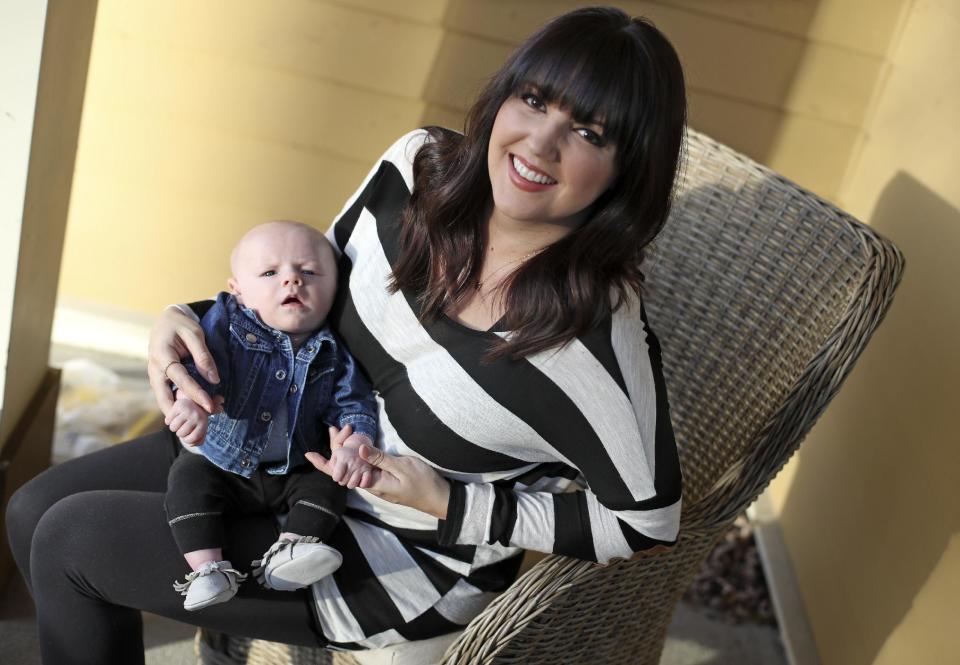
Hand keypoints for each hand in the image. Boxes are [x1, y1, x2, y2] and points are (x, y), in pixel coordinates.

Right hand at [148, 306, 220, 416]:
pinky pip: (168, 394)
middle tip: (200, 423)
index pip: (180, 379)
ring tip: (203, 416)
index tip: (209, 405)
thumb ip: (203, 356)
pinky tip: (196, 408)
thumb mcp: (195, 334)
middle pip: (164, 398)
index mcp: (162, 355)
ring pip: (164, 399)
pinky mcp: (160, 379)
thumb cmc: (181, 325)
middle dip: (181, 413)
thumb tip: (214, 380)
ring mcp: (155, 375)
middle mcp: (154, 369)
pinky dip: (179, 403)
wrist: (167, 320)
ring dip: (180, 410)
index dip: (195, 394)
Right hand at [164, 396, 208, 444]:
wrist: (190, 399)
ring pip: (173, 428)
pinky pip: (168, 420)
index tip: (188, 433)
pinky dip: (168, 420)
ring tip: (178, 420)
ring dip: (173, 426)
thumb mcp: (199, 428)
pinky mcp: (179, 405)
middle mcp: (197, 416)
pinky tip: (173, 416)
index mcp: (204, 422)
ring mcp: (188, 410)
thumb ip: (198, 439)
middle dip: (179, 432)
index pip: (191, 440)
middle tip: (183, 425)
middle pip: (180, 434)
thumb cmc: (194, 417)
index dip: (186, 440)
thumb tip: (193, 444)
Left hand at [306, 426, 450, 518]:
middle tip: (331, 429)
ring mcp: (379, 482)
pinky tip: (358, 444)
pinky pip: (366, 467)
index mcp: (372, 483)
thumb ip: (380, 458)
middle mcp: (371, 484)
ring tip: (340, 431)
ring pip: (356, 467)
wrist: (439, 497)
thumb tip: (358, 449)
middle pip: (347, 469)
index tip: (310, 453)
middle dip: (335, 451)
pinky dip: (359, 454)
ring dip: (346, 450)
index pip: (342, 474)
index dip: (326, 464)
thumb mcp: (402, 467)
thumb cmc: (422, 483)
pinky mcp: (386, 478)